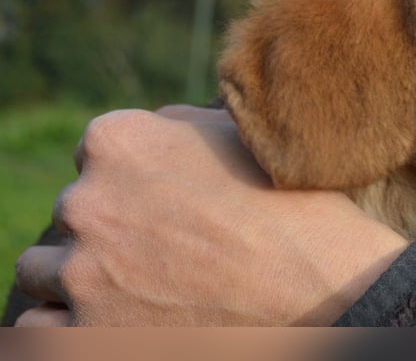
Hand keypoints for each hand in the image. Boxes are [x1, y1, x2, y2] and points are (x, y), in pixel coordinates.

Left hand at [14, 105, 407, 325]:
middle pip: (75, 212)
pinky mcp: (83, 340)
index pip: (95, 155)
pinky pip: (42, 330)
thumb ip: (182, 124)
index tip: (163, 203)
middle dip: (110, 227)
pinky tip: (120, 319)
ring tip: (138, 287)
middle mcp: (88, 202)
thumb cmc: (294, 212)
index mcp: (121, 141)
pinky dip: (73, 327)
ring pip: (46, 271)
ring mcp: (82, 275)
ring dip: (81, 277)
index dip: (132, 180)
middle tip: (164, 249)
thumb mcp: (244, 140)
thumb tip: (158, 124)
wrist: (325, 291)